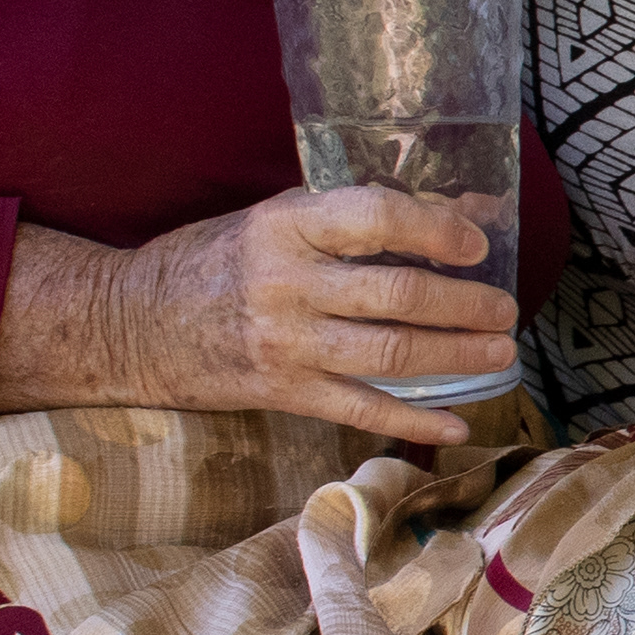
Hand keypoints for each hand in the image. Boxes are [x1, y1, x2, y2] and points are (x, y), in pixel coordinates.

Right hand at [0, 187, 520, 450]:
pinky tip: (457, 424)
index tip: (477, 243)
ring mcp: (286, 343)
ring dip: (457, 357)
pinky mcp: (281, 392)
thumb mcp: (278, 220)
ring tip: (499, 354)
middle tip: (505, 311)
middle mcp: (289, 284)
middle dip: (466, 306)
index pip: (377, 218)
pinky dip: (414, 421)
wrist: (129, 324)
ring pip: (391, 353)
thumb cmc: (216, 261)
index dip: (437, 229)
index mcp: (288, 226)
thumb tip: (461, 210)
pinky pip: (360, 409)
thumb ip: (360, 218)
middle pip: (399, 295)